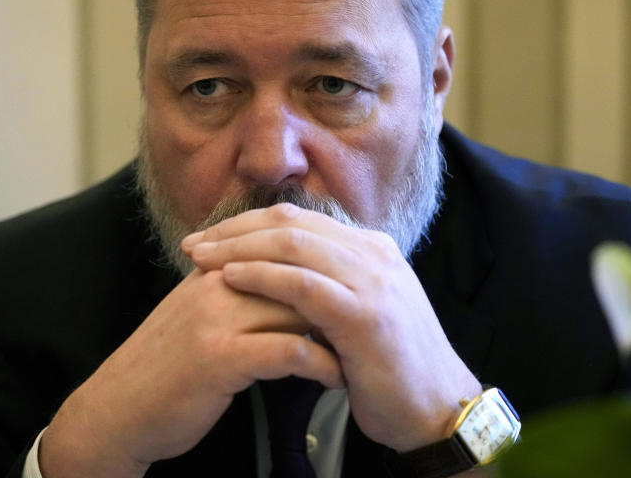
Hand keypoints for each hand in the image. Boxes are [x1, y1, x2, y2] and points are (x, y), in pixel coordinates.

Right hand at [40, 267, 343, 477]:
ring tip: (366, 349)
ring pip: (299, 306)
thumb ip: (237, 292)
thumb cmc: (165, 368)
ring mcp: (217, 318)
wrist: (117, 409)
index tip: (361, 290)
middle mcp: (217, 283)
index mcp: (215, 268)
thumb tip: (287, 284)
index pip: (284, 248)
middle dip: (341, 294)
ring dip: (340, 330)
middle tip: (376, 318)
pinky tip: (338, 379)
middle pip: (298, 270)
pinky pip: (289, 351)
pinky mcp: (219, 357)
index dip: (328, 267)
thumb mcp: (198, 315)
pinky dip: (322, 365)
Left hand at [183, 202, 481, 451]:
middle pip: (290, 224)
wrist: (437, 411)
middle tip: (193, 244)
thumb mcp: (358, 310)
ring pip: (293, 245)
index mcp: (370, 248)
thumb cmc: (388, 367)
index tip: (210, 237)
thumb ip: (328, 283)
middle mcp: (374, 254)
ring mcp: (373, 282)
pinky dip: (262, 276)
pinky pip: (303, 284)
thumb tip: (275, 270)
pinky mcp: (366, 315)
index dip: (247, 224)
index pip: (299, 219)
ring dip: (238, 248)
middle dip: (234, 230)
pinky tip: (231, 278)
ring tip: (201, 258)